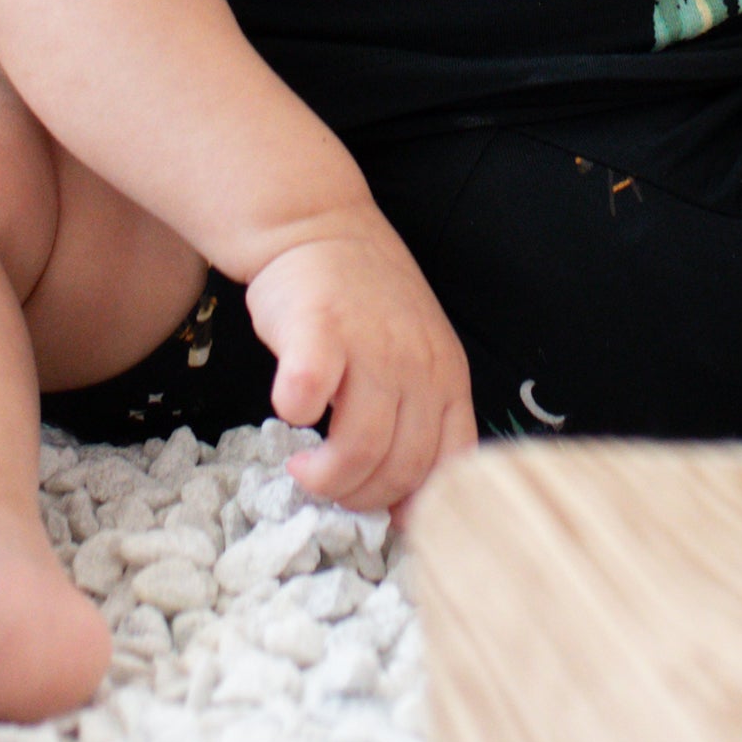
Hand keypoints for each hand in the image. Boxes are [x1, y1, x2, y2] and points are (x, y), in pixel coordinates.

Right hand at [242, 210, 475, 518]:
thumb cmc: (361, 301)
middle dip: (362, 498)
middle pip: (403, 467)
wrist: (317, 224)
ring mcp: (372, 343)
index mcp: (447, 374)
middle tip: (330, 489)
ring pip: (360, 448)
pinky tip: (290, 412)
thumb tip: (406, 507)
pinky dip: (296, 416)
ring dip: (326, 476)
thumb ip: (416, 417)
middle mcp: (419, 362)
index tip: (384, 517)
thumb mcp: (415, 354)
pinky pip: (309, 397)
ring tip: (303, 468)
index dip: (418, 505)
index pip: (451, 465)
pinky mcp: (320, 328)